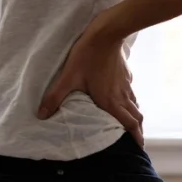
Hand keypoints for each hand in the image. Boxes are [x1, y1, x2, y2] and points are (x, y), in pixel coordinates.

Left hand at [37, 20, 144, 146]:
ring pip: (135, 104)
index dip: (136, 137)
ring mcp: (125, 84)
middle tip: (136, 140)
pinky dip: (130, 101)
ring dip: (134, 116)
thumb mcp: (68, 77)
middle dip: (137, 130)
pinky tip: (123, 98)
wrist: (107, 33)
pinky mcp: (125, 74)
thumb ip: (55, 97)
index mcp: (111, 101)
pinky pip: (130, 92)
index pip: (129, 123)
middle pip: (136, 117)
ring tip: (130, 123)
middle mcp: (121, 95)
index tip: (139, 148)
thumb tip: (42, 114)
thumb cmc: (88, 55)